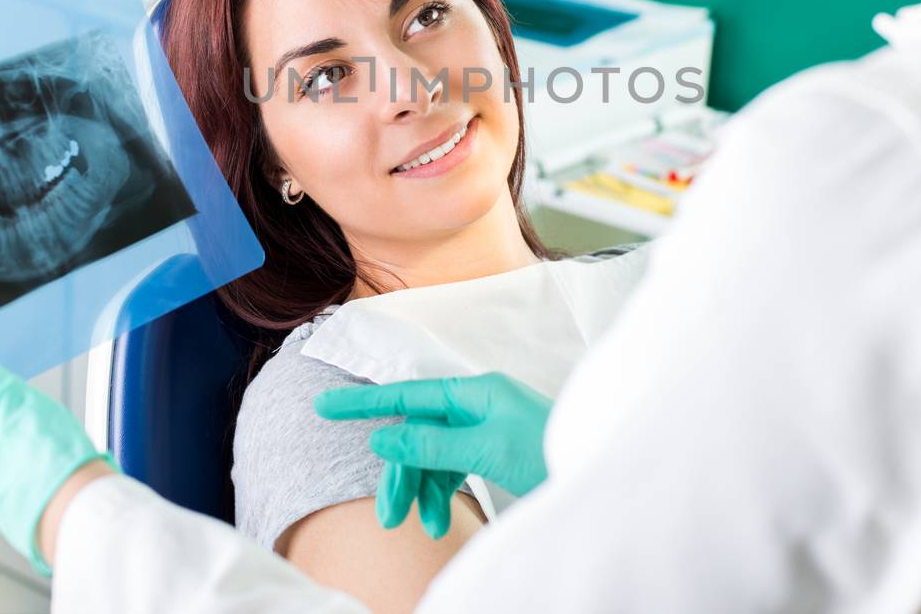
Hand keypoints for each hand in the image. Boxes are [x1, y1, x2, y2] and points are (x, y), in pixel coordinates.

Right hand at [314, 373, 552, 538]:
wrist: (597, 474)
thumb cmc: (549, 449)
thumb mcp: (486, 450)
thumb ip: (431, 444)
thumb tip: (383, 437)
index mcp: (474, 392)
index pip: (406, 396)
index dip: (363, 403)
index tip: (323, 405)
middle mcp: (476, 405)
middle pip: (418, 435)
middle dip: (402, 475)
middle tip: (389, 518)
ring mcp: (484, 428)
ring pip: (433, 456)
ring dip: (423, 490)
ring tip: (422, 527)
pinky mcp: (492, 452)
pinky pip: (453, 468)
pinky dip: (442, 493)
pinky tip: (440, 520)